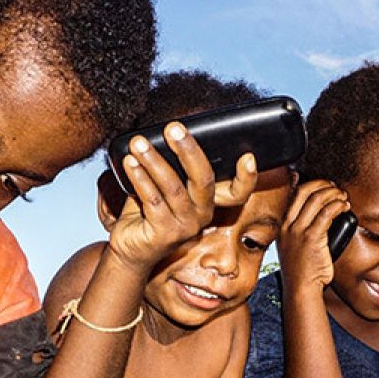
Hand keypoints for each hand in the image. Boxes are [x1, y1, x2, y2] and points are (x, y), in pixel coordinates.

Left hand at [108, 122, 257, 271]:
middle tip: (173, 129)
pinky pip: (153, 199)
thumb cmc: (147, 212)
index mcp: (208, 201)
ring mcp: (185, 226)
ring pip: (173, 186)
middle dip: (188, 150)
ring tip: (139, 144)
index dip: (247, 177)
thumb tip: (169, 133)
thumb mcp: (165, 185)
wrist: (130, 248)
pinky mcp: (164, 234)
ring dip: (154, 160)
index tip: (247, 157)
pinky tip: (130, 163)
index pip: (237, 192)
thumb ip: (173, 166)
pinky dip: (140, 177)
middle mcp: (201, 214)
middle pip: (204, 179)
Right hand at [277, 180, 349, 295]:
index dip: (312, 185)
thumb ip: (300, 231)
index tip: (325, 187)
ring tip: (343, 197)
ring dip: (333, 194)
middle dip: (323, 185)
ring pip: (317, 200)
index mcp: (283, 227)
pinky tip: (345, 207)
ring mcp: (298, 232)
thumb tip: (320, 217)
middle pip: (305, 192)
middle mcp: (288, 226)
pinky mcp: (311, 238)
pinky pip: (326, 213)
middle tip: (336, 188)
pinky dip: (338, 206)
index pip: (295, 195)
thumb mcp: (293, 247)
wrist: (300, 289)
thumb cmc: (302, 272)